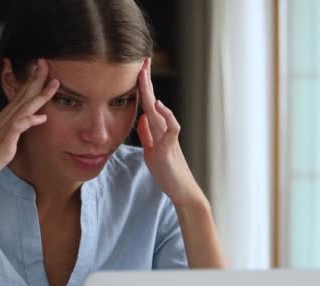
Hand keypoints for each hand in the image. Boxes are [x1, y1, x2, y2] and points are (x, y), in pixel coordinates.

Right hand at [0, 59, 58, 199]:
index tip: (38, 70)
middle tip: (46, 63)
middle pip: (21, 98)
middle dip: (35, 80)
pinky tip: (41, 116)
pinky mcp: (2, 146)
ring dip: (38, 96)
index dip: (27, 84)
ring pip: (22, 109)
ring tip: (53, 84)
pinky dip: (28, 121)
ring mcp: (0, 133)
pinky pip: (17, 129)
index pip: (15, 99)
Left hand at [136, 58, 204, 206]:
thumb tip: (142, 119)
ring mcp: (168, 138)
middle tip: (142, 60)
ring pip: (159, 111)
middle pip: (152, 101)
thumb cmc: (168, 171)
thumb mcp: (152, 150)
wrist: (182, 190)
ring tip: (144, 75)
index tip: (137, 69)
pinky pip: (171, 129)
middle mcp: (163, 129)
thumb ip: (147, 135)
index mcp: (157, 130)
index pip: (148, 104)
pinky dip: (166, 117)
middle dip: (146, 81)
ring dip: (151, 93)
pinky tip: (158, 106)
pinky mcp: (171, 149)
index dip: (142, 87)